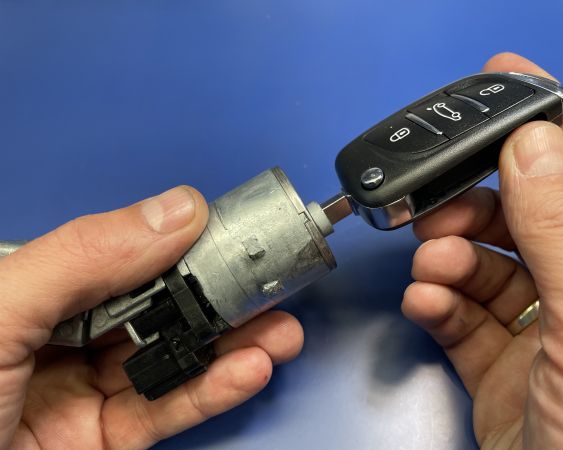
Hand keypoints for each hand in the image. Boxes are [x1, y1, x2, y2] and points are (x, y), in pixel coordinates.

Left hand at [0, 186, 302, 448]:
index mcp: (25, 289)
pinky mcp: (103, 441)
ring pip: (170, 357)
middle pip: (153, 305)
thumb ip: (83, 257)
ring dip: (231, 343)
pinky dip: (211, 390)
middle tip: (266, 281)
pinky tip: (248, 368)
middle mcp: (56, 336)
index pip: (116, 252)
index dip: (175, 240)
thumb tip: (174, 210)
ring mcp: (81, 392)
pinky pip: (165, 410)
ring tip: (279, 328)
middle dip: (216, 293)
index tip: (227, 230)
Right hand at [402, 53, 562, 448]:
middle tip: (438, 207)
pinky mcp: (499, 367)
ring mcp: (540, 332)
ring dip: (447, 259)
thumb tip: (532, 144)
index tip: (506, 85)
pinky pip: (460, 317)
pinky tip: (427, 303)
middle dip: (474, 206)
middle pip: (523, 218)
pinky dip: (435, 305)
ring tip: (432, 268)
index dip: (548, 124)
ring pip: (484, 267)